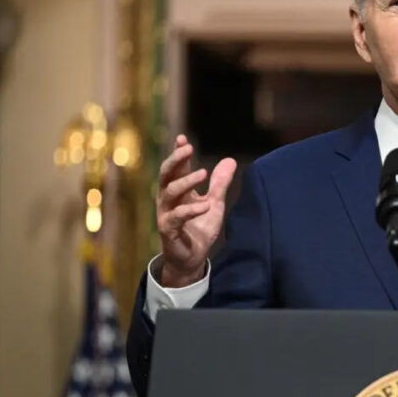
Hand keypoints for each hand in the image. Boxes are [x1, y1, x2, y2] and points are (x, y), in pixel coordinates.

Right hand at [156, 135, 235, 286]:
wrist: (193, 258)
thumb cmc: (199, 229)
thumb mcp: (215, 203)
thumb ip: (220, 184)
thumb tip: (230, 160)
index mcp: (178, 191)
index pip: (176, 168)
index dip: (178, 153)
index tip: (183, 138)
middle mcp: (168, 200)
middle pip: (166, 174)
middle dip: (175, 160)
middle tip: (187, 148)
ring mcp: (166, 214)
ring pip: (169, 192)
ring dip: (186, 181)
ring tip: (203, 172)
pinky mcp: (168, 230)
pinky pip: (177, 217)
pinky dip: (191, 210)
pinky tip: (205, 205)